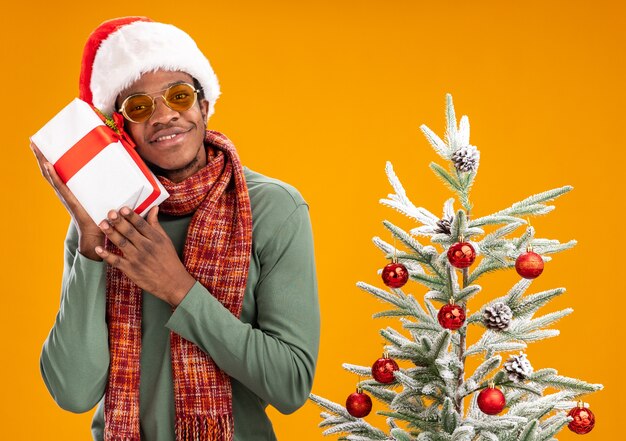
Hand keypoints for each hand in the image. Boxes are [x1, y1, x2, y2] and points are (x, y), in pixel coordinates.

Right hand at [30, 141, 103, 259]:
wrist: (98, 231)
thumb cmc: (101, 214)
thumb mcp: (99, 195)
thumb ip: (102, 184)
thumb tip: (115, 168)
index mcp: (69, 189)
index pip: (55, 171)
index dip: (47, 158)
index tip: (41, 145)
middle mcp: (64, 191)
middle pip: (48, 170)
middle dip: (40, 156)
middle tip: (33, 141)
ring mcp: (65, 195)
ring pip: (50, 175)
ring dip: (42, 161)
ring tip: (35, 147)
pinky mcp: (70, 200)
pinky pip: (59, 185)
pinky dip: (52, 175)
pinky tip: (47, 165)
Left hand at [95, 205, 195, 305]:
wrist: (172, 282)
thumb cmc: (169, 260)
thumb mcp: (165, 240)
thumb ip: (156, 224)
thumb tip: (153, 208)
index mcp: (155, 239)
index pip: (141, 224)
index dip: (131, 216)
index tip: (123, 208)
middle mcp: (146, 247)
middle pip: (130, 232)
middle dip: (119, 222)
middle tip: (110, 213)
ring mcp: (137, 259)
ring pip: (121, 243)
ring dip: (111, 233)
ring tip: (102, 224)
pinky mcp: (131, 270)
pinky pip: (116, 261)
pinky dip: (106, 255)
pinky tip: (98, 248)